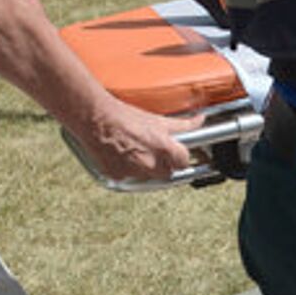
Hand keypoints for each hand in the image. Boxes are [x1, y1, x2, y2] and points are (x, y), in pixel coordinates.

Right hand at [70, 103, 193, 180]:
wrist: (95, 119)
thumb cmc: (125, 116)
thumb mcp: (157, 120)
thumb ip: (183, 124)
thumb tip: (200, 120)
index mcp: (163, 149)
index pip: (183, 163)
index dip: (182, 158)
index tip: (179, 155)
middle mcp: (149, 163)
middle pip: (167, 173)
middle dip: (165, 165)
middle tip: (157, 153)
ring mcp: (132, 172)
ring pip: (147, 177)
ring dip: (146, 168)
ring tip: (137, 151)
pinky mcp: (116, 176)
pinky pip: (128, 178)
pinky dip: (127, 169)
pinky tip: (123, 155)